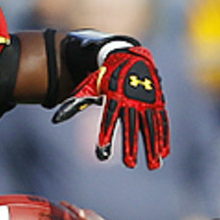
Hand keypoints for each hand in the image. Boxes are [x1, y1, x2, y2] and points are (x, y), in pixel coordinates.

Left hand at [52, 46, 169, 169]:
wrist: (127, 54)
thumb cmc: (105, 75)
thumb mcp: (88, 85)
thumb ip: (75, 103)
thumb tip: (55, 119)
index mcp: (114, 96)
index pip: (109, 117)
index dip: (106, 132)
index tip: (102, 149)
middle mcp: (131, 99)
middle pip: (131, 126)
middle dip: (131, 146)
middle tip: (130, 164)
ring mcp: (146, 101)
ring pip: (150, 127)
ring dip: (152, 147)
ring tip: (153, 165)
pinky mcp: (156, 102)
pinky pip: (161, 122)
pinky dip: (164, 137)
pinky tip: (164, 154)